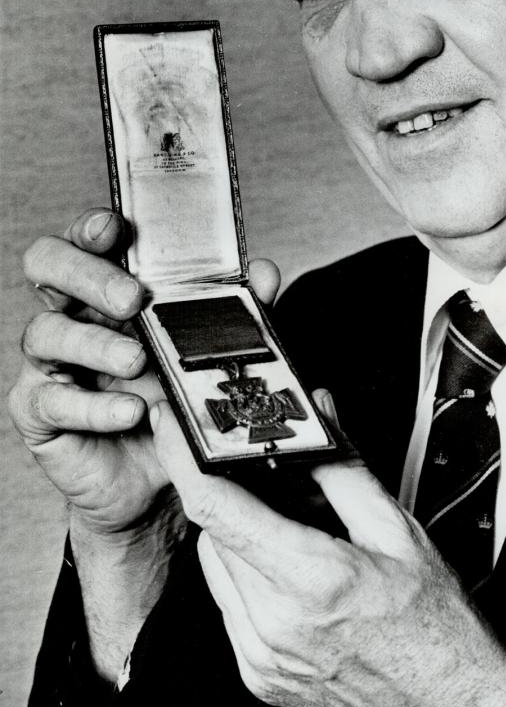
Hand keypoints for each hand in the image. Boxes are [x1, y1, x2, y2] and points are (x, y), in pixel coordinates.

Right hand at [9, 207, 281, 535]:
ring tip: (137, 361)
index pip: (85, 239)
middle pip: (47, 266)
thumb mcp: (206, 354)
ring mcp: (50, 361)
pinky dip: (94, 405)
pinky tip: (130, 411)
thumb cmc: (171, 401)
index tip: (116, 227)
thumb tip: (264, 273)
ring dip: (96, 344)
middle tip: (132, 299)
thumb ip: (232, 311)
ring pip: (46, 332)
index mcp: (106, 288)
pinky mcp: (39, 410)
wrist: (154, 480)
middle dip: (88, 274)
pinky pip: (50, 400)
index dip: (92, 226)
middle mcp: (71, 313)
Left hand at [151, 399, 505, 706]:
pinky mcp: (258, 675)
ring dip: (239, 532)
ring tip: (295, 525)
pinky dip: (248, 573)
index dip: (184, 458)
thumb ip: (345, 467)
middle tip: (271, 473)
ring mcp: (260, 657)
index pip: (215, 507)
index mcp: (310, 581)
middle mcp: (273, 625)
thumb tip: (319, 416)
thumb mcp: (397, 530)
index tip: (173, 426)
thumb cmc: (436, 629)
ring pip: (215, 566)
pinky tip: (292, 567)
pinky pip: (229, 604)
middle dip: (233, 491)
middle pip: (213, 531)